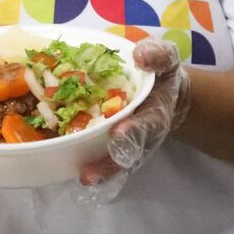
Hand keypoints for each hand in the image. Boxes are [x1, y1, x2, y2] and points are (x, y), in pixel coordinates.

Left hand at [75, 38, 191, 204]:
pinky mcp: (112, 145)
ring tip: (83, 178)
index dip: (133, 130)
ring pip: (115, 162)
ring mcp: (128, 144)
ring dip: (99, 171)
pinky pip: (101, 156)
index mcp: (156, 112)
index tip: (117, 132)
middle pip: (127, 153)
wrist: (163, 90)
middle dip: (110, 162)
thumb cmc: (160, 73)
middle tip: (90, 171)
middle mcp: (142, 135)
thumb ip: (157, 55)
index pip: (146, 124)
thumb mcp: (165, 58)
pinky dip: (88, 162)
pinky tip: (68, 166)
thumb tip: (141, 56)